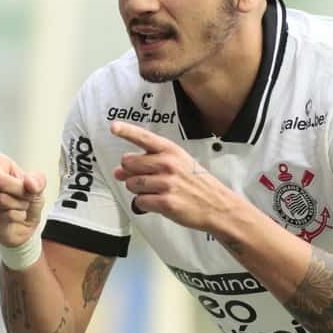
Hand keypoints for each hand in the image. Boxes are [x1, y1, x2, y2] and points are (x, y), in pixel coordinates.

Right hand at [0, 137, 46, 247]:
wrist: (26, 224)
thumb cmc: (28, 199)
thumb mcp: (38, 187)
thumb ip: (37, 181)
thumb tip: (29, 183)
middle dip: (18, 190)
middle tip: (26, 196)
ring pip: (2, 199)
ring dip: (19, 205)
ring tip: (20, 206)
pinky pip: (4, 214)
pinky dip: (17, 216)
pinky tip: (15, 216)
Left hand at [111, 120, 226, 229]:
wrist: (217, 205)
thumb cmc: (196, 183)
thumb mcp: (178, 163)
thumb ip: (148, 163)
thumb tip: (119, 170)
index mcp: (171, 151)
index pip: (144, 138)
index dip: (126, 131)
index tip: (114, 127)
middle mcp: (168, 164)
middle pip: (129, 163)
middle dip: (130, 173)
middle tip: (144, 178)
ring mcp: (167, 183)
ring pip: (131, 184)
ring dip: (137, 190)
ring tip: (154, 191)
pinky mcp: (166, 202)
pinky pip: (139, 201)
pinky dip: (143, 204)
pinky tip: (157, 202)